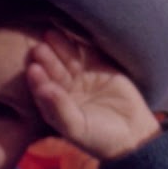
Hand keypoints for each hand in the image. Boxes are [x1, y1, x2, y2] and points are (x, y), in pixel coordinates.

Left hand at [25, 29, 161, 161]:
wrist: (133, 134)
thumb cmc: (100, 138)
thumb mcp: (78, 128)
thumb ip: (60, 109)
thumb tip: (44, 90)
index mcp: (53, 104)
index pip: (42, 89)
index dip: (38, 80)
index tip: (33, 69)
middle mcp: (63, 88)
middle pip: (53, 71)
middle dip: (47, 60)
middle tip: (39, 49)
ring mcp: (80, 75)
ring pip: (68, 58)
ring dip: (60, 47)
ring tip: (51, 35)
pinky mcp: (97, 65)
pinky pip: (87, 51)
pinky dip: (80, 42)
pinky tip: (73, 30)